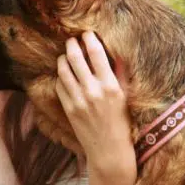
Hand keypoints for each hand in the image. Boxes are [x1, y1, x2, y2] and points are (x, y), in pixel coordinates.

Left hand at [55, 31, 135, 184]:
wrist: (109, 151)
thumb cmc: (121, 122)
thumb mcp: (125, 96)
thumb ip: (120, 73)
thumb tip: (117, 52)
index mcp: (110, 86)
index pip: (96, 54)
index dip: (90, 39)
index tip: (87, 33)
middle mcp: (93, 91)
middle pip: (75, 58)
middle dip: (72, 44)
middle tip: (72, 39)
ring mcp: (78, 100)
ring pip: (63, 70)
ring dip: (63, 58)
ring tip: (66, 54)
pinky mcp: (68, 108)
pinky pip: (59, 85)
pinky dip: (60, 77)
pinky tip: (65, 74)